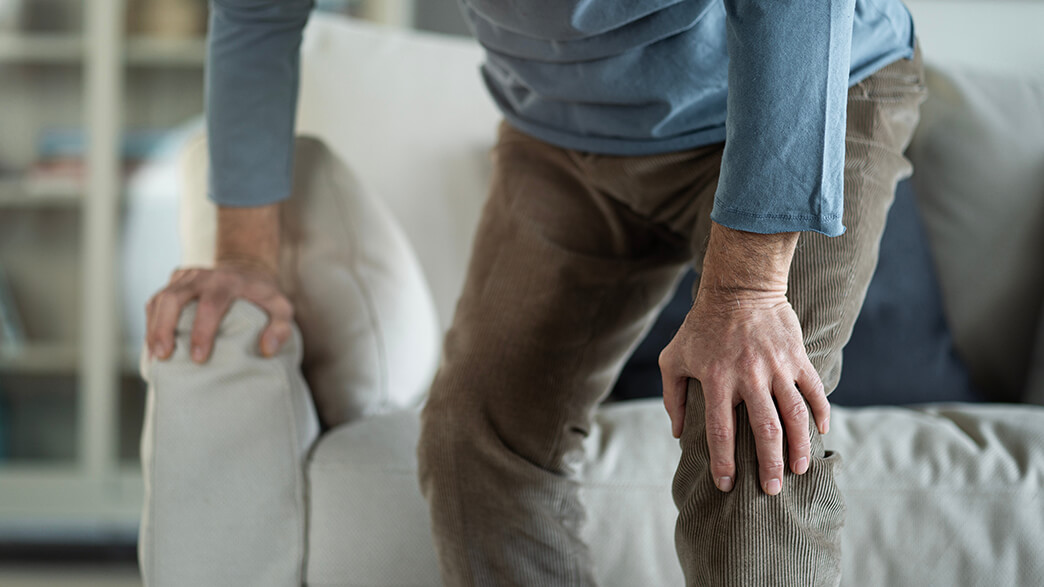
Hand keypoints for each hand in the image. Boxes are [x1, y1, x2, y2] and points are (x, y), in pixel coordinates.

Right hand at [145, 262, 292, 363]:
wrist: (246, 268)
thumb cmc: (263, 295)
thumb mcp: (281, 308)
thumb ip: (281, 328)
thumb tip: (267, 349)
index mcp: (227, 281)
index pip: (210, 305)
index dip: (202, 332)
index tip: (198, 358)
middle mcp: (201, 276)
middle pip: (173, 298)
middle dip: (165, 328)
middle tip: (164, 356)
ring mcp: (184, 277)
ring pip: (159, 299)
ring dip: (153, 328)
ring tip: (155, 357)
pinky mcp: (173, 282)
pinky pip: (155, 302)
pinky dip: (150, 324)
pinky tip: (152, 347)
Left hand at [658, 221, 829, 495]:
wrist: (739, 287)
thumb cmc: (700, 326)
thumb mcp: (673, 358)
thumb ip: (672, 397)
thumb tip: (678, 433)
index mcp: (715, 379)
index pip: (720, 431)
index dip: (723, 463)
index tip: (727, 486)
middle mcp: (748, 375)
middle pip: (764, 430)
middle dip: (770, 465)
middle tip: (772, 490)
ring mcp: (776, 366)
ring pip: (794, 414)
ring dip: (799, 446)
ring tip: (799, 470)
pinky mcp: (796, 357)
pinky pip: (814, 390)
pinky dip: (821, 412)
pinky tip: (821, 432)